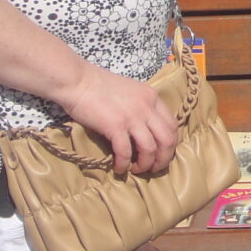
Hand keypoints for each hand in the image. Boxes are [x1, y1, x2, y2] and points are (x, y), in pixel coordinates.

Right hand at [55, 64, 177, 176]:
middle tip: (154, 168)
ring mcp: (133, 117)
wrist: (78, 80)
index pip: (172, 125)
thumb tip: (145, 128)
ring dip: (146, 164)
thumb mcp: (131, 90)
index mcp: (152, 97)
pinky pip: (126, 152)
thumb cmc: (100, 84)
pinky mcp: (115, 126)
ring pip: (151, 149)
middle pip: (168, 140)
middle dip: (164, 159)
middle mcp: (147, 107)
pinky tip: (119, 168)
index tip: (162, 153)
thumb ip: (142, 105)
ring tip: (137, 169)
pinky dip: (124, 164)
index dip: (170, 144)